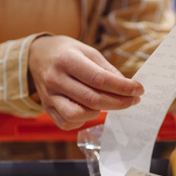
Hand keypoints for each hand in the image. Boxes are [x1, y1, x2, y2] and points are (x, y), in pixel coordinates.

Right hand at [28, 35, 143, 129]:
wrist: (37, 56)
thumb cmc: (66, 53)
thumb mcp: (88, 52)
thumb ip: (107, 70)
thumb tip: (128, 88)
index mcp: (67, 60)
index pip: (99, 79)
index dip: (123, 87)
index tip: (138, 90)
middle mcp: (55, 79)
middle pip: (92, 99)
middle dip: (119, 102)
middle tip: (133, 100)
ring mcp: (49, 97)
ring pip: (78, 115)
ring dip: (98, 112)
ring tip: (105, 102)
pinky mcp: (47, 109)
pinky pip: (67, 123)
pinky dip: (83, 119)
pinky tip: (89, 109)